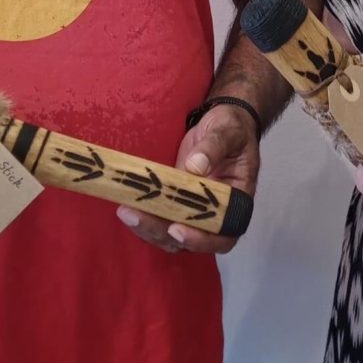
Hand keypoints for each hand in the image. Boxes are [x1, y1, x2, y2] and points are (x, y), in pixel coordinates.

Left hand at [116, 103, 259, 254]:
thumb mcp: (228, 131)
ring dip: (148, 228)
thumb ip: (214, 146)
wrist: (222, 123)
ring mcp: (194, 209)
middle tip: (135, 216)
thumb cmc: (232, 128)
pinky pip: (161, 219)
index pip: (224, 234)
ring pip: (172, 235)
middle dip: (161, 232)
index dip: (202, 239)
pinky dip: (145, 217)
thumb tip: (195, 166)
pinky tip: (127, 207)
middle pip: (191, 239)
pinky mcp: (177, 202)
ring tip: (126, 212)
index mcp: (236, 201)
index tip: (176, 229)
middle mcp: (215, 212)